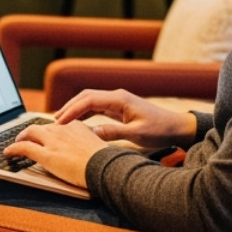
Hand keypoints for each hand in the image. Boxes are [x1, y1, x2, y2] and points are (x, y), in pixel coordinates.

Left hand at [4, 120, 105, 187]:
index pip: (58, 126)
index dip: (49, 132)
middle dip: (32, 132)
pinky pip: (24, 148)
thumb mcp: (98, 146)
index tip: (47, 136)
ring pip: (30, 133)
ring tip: (16, 143)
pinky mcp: (46, 154)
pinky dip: (13, 149)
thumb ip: (89, 144)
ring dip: (21, 138)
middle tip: (27, 138)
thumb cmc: (106, 162)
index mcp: (76, 126)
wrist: (105, 167)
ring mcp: (53, 141)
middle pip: (42, 127)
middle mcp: (63, 130)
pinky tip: (8, 152)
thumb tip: (90, 151)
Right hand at [51, 89, 198, 147]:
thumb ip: (113, 132)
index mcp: (120, 99)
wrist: (176, 127)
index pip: (89, 99)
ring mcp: (118, 102)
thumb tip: (91, 133)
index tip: (59, 121)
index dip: (72, 109)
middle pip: (86, 96)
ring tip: (61, 122)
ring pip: (91, 101)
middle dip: (69, 107)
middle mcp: (117, 97)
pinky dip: (85, 113)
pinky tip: (78, 123)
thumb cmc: (159, 130)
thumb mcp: (136, 134)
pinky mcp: (120, 109)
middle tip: (54, 121)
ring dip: (76, 109)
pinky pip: (98, 108)